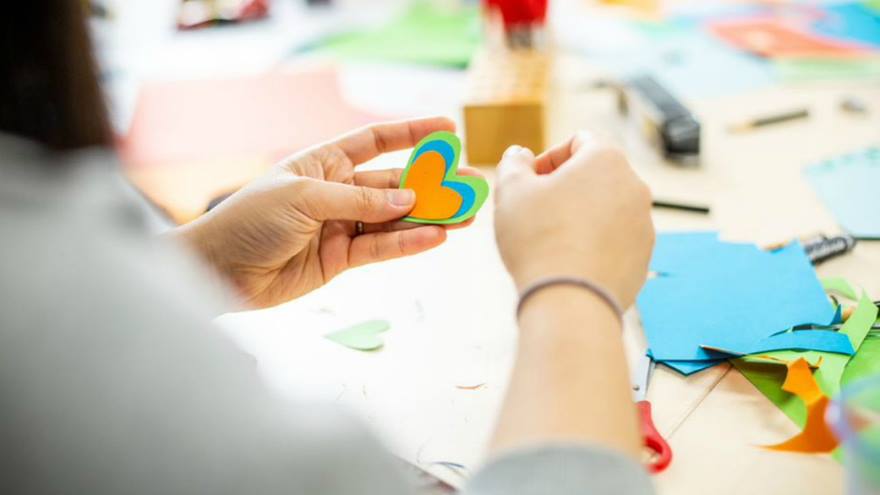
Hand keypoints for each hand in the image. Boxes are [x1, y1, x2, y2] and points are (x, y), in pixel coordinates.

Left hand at [176, 117, 476, 308]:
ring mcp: (342, 226)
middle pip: (394, 183)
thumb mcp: (303, 198)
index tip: (449, 129)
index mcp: (324, 162)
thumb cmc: (250, 220)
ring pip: (395, 220)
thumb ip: (357, 200)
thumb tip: (407, 201)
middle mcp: (338, 191)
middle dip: (432, 183)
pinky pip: (382, 249)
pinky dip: (409, 245)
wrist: (219, 269)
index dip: (412, 133)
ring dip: (430, 217)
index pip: (375, 141)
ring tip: (466, 214)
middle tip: (469, 182)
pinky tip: (436, 238)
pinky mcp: (342, 259)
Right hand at [493, 132, 653, 308]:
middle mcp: (634, 187)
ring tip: (551, 240)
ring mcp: (643, 224)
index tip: (530, 181)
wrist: (570, 301)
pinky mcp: (643, 257)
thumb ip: (513, 164)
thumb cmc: (539, 240)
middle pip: (596, 175)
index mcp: (606, 160)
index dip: (549, 157)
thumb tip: (518, 155)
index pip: (580, 141)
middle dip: (566, 187)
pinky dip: (594, 244)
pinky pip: (615, 240)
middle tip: (536, 210)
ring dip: (581, 215)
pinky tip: (568, 262)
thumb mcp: (511, 191)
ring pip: (607, 209)